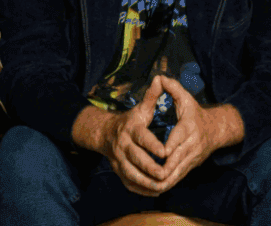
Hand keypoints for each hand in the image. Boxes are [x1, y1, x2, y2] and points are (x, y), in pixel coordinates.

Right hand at [97, 75, 169, 196]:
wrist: (105, 134)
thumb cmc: (130, 121)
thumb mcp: (141, 108)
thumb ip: (152, 96)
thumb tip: (159, 78)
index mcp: (131, 129)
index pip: (142, 138)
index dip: (152, 145)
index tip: (165, 151)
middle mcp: (122, 146)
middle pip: (136, 160)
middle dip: (151, 168)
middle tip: (165, 174)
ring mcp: (118, 160)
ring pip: (131, 175)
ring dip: (146, 182)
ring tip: (162, 186)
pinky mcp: (118, 172)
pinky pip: (128, 183)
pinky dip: (141, 189)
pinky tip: (154, 191)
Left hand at [154, 75, 243, 191]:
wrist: (216, 129)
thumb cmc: (196, 113)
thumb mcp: (185, 98)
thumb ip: (172, 87)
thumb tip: (159, 77)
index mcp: (189, 127)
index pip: (179, 138)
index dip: (169, 146)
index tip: (160, 153)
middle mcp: (192, 144)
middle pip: (178, 159)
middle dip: (164, 168)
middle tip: (148, 173)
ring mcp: (193, 157)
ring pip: (178, 172)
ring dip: (165, 180)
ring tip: (150, 185)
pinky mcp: (191, 165)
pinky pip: (179, 177)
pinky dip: (168, 183)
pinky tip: (156, 188)